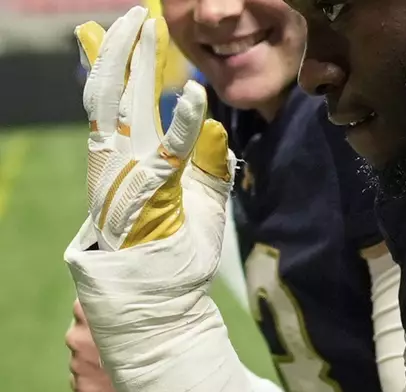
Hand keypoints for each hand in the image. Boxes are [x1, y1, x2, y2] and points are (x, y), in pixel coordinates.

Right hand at [65, 6, 244, 390]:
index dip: (120, 67)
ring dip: (131, 70)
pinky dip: (180, 128)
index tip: (121, 33)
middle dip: (122, 53)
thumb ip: (206, 160)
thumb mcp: (202, 198)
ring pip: (120, 114)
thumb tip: (212, 122)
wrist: (163, 296)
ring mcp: (126, 180)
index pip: (123, 104)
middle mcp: (122, 162)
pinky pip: (164, 158)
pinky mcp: (146, 200)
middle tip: (131, 15)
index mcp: (134, 159)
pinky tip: (195, 96)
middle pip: (117, 97)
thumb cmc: (180, 247)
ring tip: (138, 29)